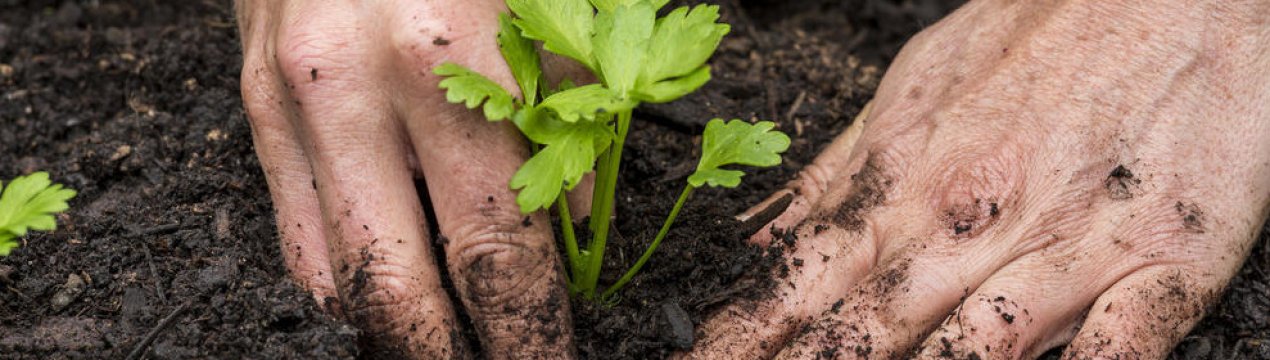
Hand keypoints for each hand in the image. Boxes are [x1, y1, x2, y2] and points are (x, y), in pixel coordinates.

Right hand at [235, 1, 577, 357]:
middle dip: (447, 353)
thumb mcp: (527, 11)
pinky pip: (294, 230)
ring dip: (393, 329)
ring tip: (439, 344)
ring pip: (333, 274)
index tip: (545, 359)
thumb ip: (558, 115)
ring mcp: (293, 102)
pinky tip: (384, 293)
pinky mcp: (255, 102)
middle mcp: (357, 89)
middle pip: (399, 285)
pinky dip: (342, 282)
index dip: (525, 326)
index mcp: (447, 61)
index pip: (494, 243)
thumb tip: (571, 224)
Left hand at [686, 1, 1268, 358]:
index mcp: (910, 179)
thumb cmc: (1040, 34)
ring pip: (976, 350)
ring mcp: (1067, 245)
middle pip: (868, 327)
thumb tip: (759, 241)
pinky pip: (1116, 346)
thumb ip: (838, 175)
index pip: (804, 278)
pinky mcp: (1165, 259)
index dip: (745, 335)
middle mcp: (975, 221)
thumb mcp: (911, 87)